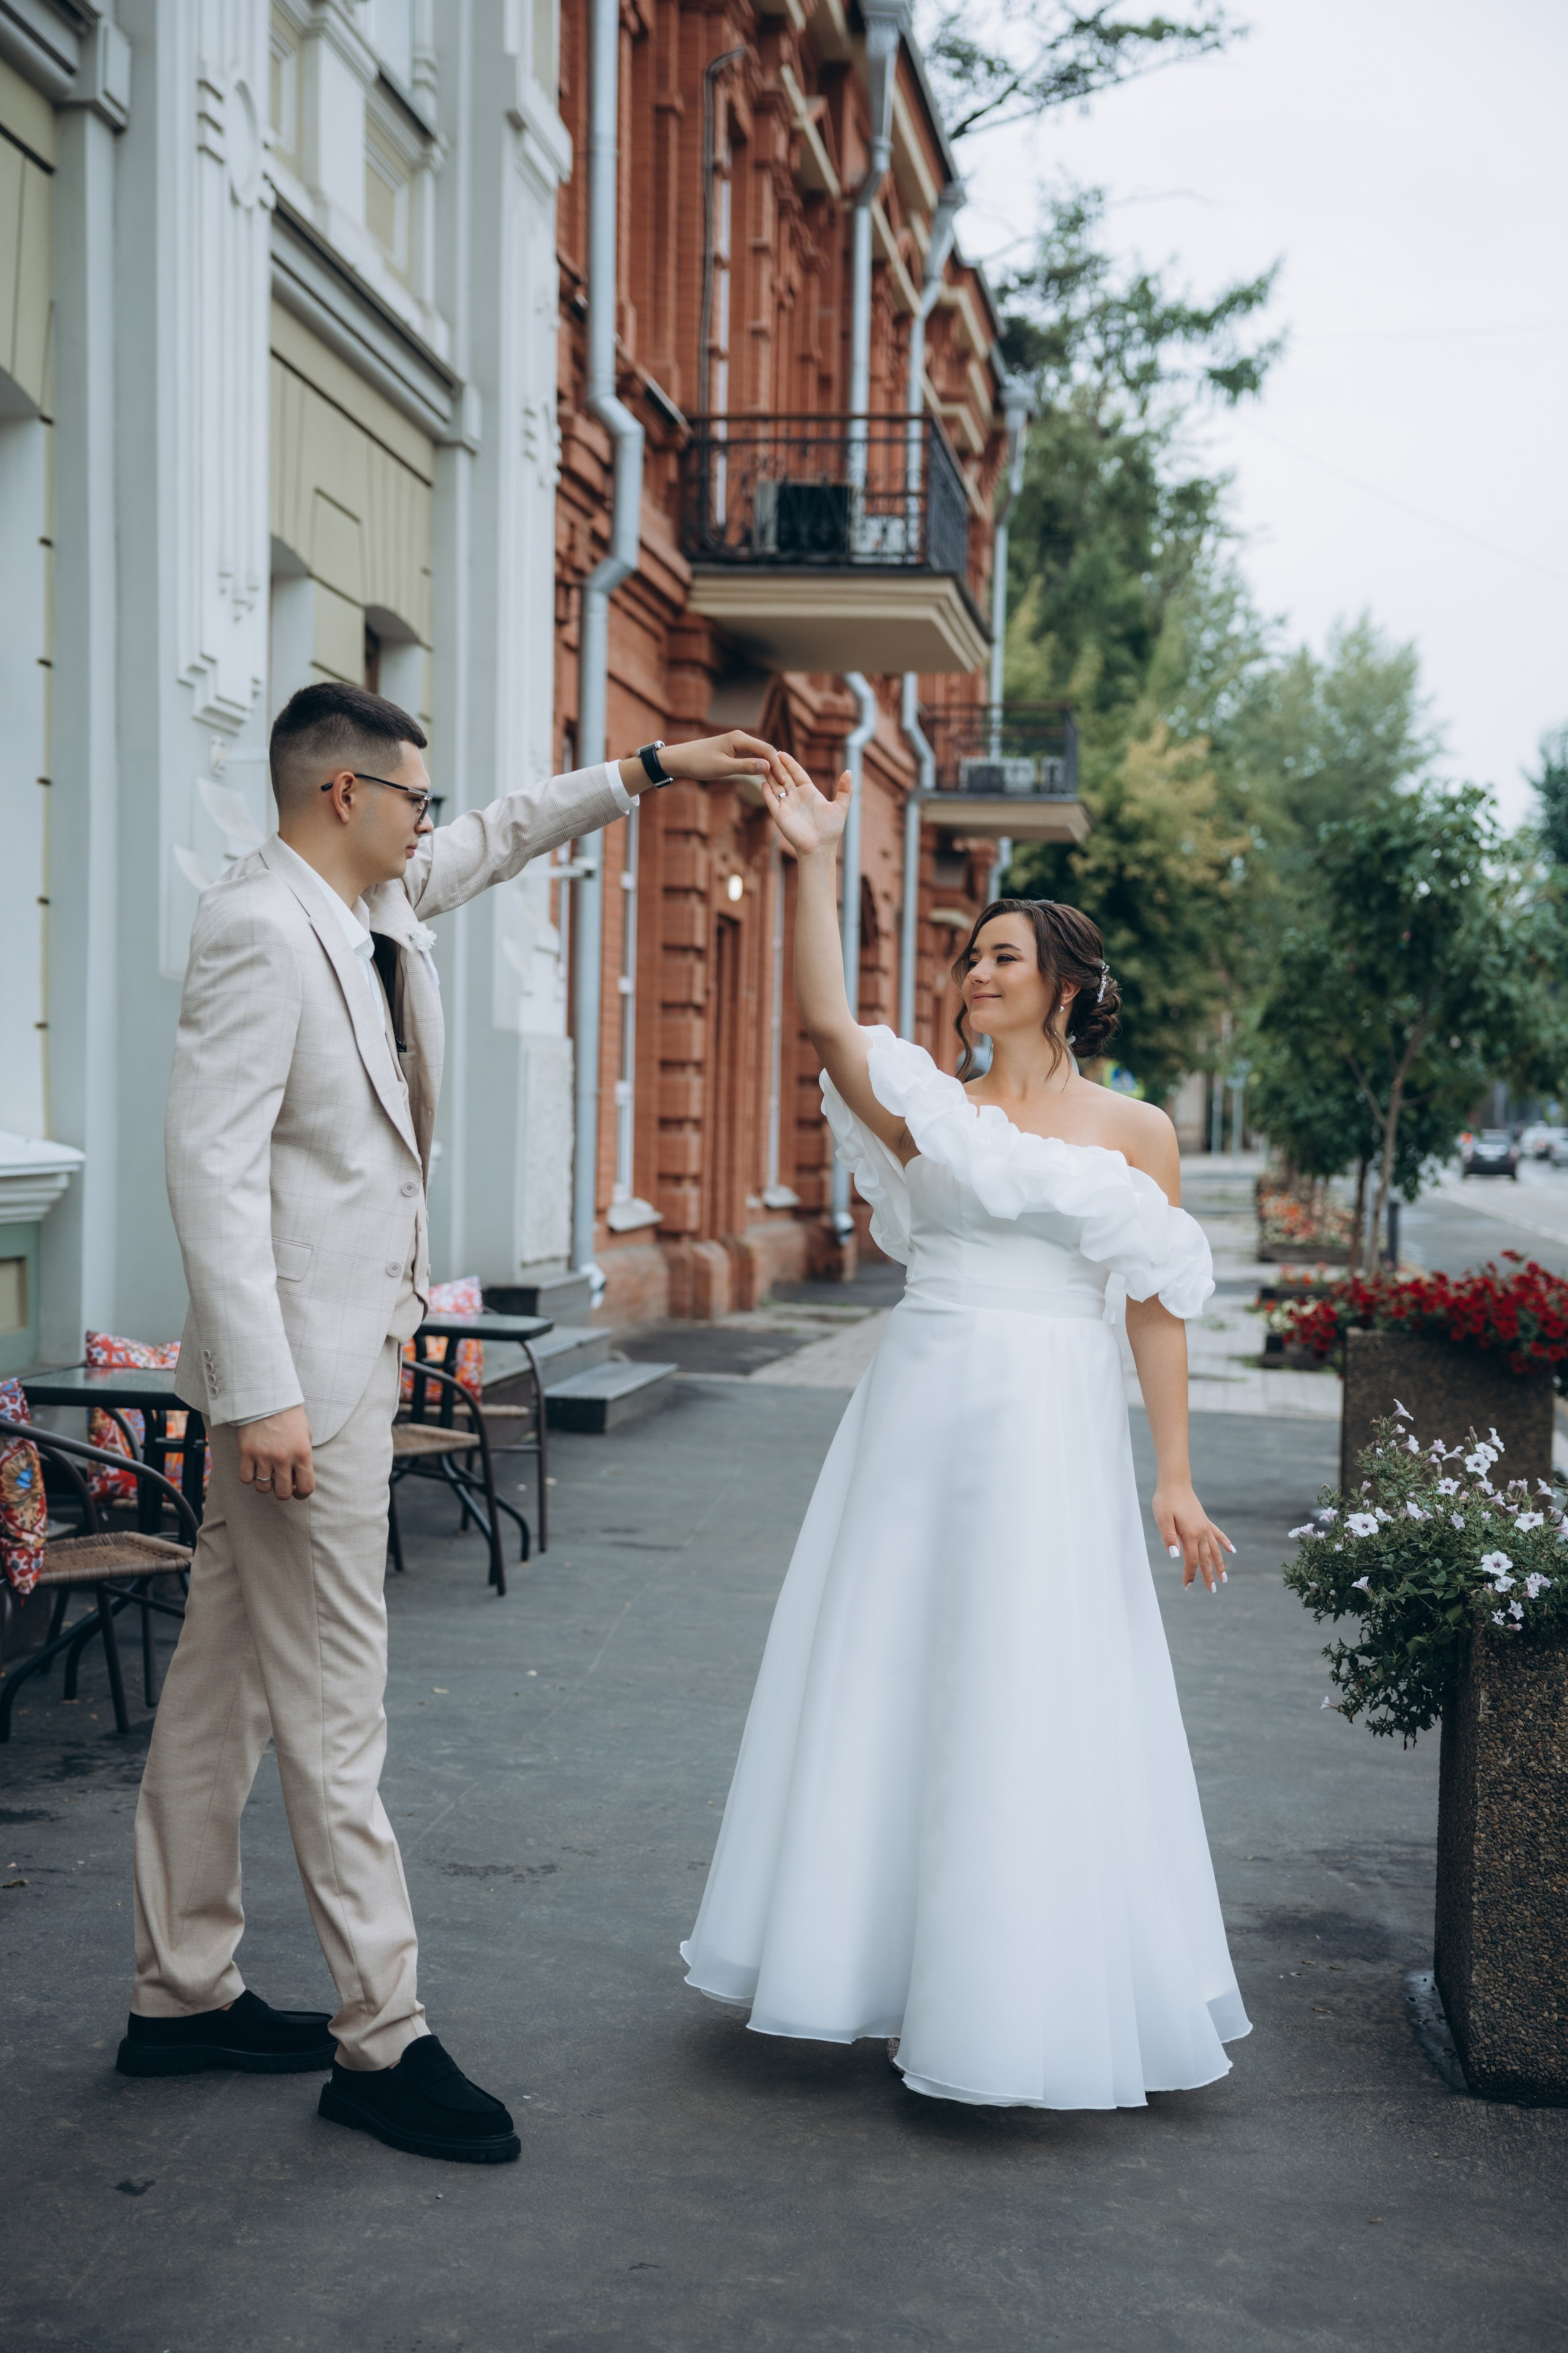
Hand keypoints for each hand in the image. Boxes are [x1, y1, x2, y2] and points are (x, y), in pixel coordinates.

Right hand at [237, 1406, 315, 1500]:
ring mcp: (264, 1456)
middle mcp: (284, 1457)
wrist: (267, 1396)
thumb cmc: (289, 1415)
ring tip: (266, 1472)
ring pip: (263, 1488)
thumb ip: (304, 1456)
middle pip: (283, 1494)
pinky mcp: (247, 1452)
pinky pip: (246, 1478)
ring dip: (265, 1484)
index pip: (306, 1487)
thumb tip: (298, 1477)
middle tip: (280, 1482)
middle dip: (283, 1492)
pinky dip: (249, 1476)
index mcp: (303, 1453)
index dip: (301, 1493)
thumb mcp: (306, 1434)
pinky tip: (253, 1467)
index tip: (297, 1490)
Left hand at [639, 731, 774, 787]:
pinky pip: (752, 755)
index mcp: (739, 738)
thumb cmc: (698, 763)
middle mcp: (740, 737)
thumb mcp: (723, 768)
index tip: (783, 781)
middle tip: (785, 783)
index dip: (777, 766)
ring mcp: (737, 742)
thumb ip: (746, 767)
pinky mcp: (733, 749)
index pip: (766, 750)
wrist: (680, 759)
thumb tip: (767, 766)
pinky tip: (765, 775)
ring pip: (760, 753)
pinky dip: (760, 764)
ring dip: (769, 766)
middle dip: (776, 766)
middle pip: (766, 750)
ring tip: (779, 781)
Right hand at [760, 750, 851, 859]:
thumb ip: (845, 789)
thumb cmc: (831, 830)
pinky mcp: (779, 815)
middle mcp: (796, 797)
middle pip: (784, 777)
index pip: (797, 773)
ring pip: (775, 786)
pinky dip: (766, 792)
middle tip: (769, 753)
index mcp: (809, 792)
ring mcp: (787, 805)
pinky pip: (770, 801)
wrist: (820, 848)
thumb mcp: (841, 807)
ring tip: (763, 763)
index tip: (782, 753)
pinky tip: (762, 782)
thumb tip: (849, 771)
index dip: (790, 763)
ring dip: (770, 776)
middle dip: (777, 766)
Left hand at [1153, 1482, 1233, 1591]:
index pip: (1192, 1560)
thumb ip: (1169, 1538)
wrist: (1175, 1483)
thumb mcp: (1162, 1519)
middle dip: (1208, 1575)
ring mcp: (1205, 1526)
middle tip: (1212, 1590)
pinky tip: (1232, 1550)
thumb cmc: (1166, 1501)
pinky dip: (1225, 1543)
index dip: (1190, 1574)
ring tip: (1224, 1577)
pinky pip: (1218, 1534)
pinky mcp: (1205, 1520)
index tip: (1187, 1586)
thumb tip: (1175, 1556)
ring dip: (1220, 1564)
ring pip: (1214, 1549)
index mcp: (1190, 1534)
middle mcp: (1201, 1532)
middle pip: (1206, 1558)